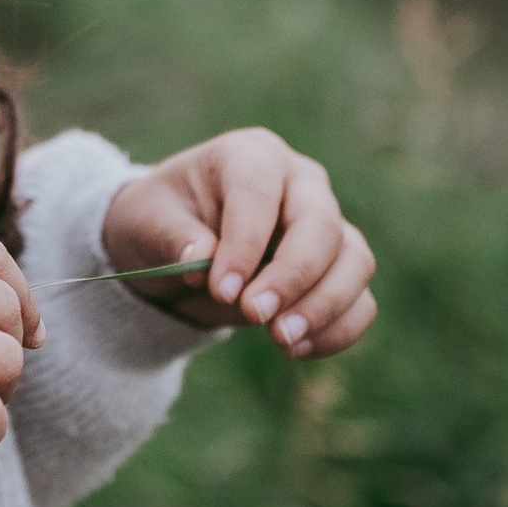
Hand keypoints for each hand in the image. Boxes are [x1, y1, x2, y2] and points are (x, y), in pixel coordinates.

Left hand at [100, 128, 376, 360]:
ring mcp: (328, 225)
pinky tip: (296, 350)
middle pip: (321, 225)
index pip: (260, 193)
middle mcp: (300, 184)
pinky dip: (338, 330)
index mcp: (251, 156)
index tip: (222, 289)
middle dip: (292, 276)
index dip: (245, 243)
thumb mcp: (147, 221)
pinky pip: (360, 301)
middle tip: (255, 316)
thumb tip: (202, 259)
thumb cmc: (161, 221)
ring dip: (324, 307)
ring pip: (354, 262)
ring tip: (280, 340)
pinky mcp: (338, 269)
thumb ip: (173, 238)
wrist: (176, 249)